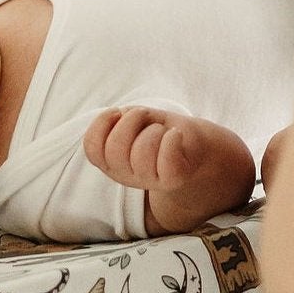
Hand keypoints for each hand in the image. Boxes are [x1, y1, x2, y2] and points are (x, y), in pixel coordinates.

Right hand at [82, 107, 255, 233]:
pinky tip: (176, 136)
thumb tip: (119, 114)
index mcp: (114, 162)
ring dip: (153, 130)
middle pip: (114, 148)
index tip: (120, 113)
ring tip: (163, 130)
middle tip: (146, 116)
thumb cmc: (165, 133)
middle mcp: (128, 175)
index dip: (102, 123)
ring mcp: (150, 180)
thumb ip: (124, 121)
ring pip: (139, 152)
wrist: (202, 150)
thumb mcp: (139, 124)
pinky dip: (172, 140)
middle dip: (131, 120)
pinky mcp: (174, 178)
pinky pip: (166, 160)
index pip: (91, 147)